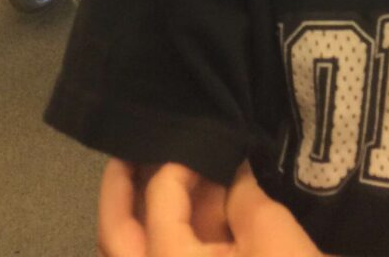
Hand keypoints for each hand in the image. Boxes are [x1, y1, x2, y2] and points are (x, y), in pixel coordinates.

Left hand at [97, 159, 324, 256]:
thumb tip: (231, 172)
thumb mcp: (273, 236)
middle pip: (115, 235)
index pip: (159, 198)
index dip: (182, 162)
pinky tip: (189, 222)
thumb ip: (243, 194)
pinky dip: (164, 245)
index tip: (208, 143)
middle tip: (129, 151)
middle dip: (119, 190)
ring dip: (136, 220)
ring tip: (154, 181)